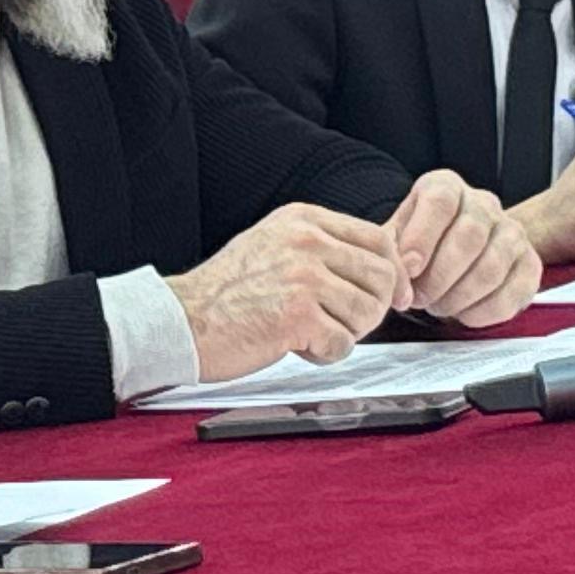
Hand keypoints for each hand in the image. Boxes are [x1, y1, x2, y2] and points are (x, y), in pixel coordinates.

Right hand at [165, 203, 406, 384]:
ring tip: (312, 333)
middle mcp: (306, 241)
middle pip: (382, 275)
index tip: (390, 296)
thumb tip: (381, 267)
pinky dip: (326, 353)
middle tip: (344, 323)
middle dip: (372, 308)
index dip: (392, 272)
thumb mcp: (274, 245)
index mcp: (302, 220)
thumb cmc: (225, 292)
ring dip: (347, 333)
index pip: (377, 238)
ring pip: (367, 312)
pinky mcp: (298, 316)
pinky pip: (343, 343)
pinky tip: (298, 347)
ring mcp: (303, 276)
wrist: (182, 320)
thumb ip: (322, 248)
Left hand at [385, 169, 541, 328]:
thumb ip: (391, 256)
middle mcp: (482, 204)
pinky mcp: (529, 264)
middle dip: (440, 276)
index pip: (441, 200)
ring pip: (491, 266)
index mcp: (446, 186)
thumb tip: (399, 282)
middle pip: (470, 235)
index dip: (422, 237)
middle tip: (421, 298)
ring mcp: (512, 232)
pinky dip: (484, 311)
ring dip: (460, 296)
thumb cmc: (422, 248)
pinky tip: (465, 313)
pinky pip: (513, 292)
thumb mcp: (396, 240)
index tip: (409, 268)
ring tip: (440, 306)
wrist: (456, 256)